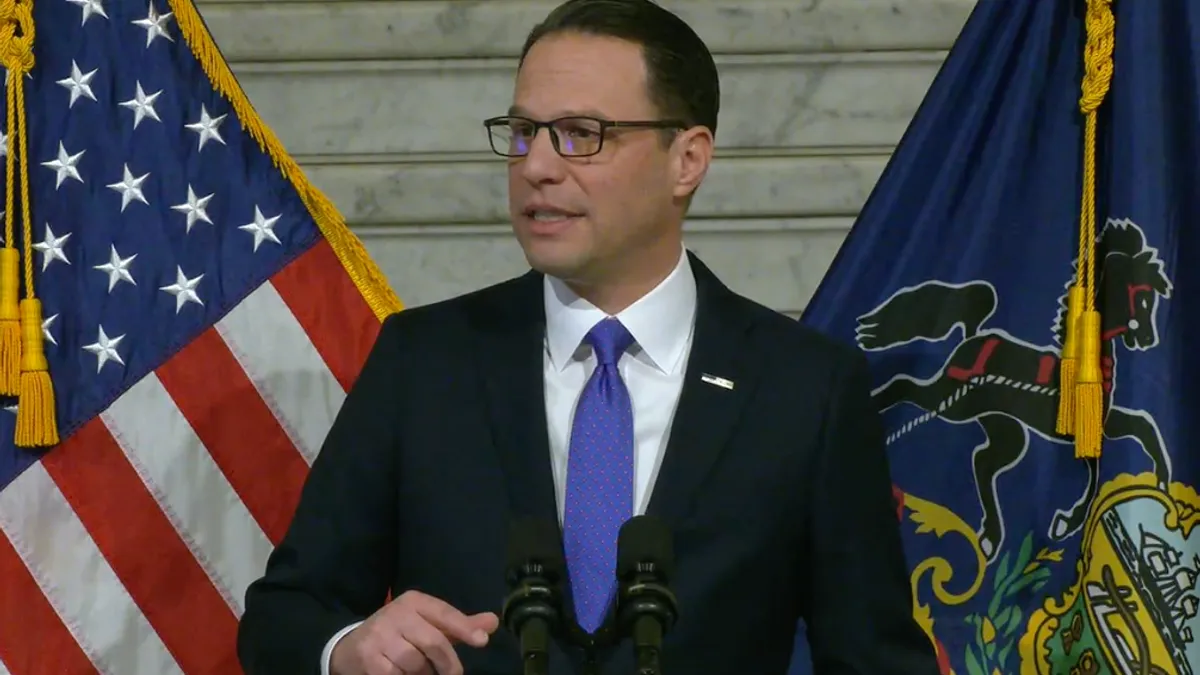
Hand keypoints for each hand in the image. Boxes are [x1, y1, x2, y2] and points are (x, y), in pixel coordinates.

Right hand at [330, 590, 499, 674]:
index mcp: (413, 601)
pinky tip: (403, 674)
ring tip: (421, 672)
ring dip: (424, 674)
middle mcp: (395, 613)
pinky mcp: (368, 658)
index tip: (482, 640)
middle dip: (448, 664)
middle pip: (433, 642)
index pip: (444, 613)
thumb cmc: (400, 634)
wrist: (352, 646)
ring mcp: (380, 636)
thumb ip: (459, 625)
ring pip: (416, 663)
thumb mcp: (428, 624)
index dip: (464, 627)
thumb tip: (494, 621)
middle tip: (453, 674)